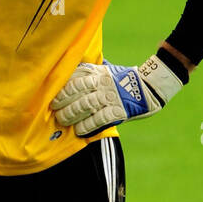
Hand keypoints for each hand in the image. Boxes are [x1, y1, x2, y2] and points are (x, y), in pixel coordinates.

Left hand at [50, 55, 185, 137]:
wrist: (149, 87)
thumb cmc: (123, 80)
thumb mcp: (105, 71)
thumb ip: (89, 73)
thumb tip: (70, 75)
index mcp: (99, 73)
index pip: (76, 77)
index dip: (63, 87)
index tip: (53, 95)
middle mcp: (103, 83)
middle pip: (77, 91)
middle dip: (63, 101)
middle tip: (55, 110)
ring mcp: (111, 97)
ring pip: (85, 105)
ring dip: (72, 114)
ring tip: (63, 120)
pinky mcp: (119, 111)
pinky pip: (99, 119)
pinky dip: (87, 125)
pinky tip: (79, 130)